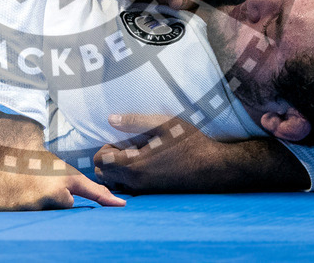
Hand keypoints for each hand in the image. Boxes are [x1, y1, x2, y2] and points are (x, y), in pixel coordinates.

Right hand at [0, 108, 124, 209]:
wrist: (11, 148)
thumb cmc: (46, 164)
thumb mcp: (73, 177)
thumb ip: (98, 193)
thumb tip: (122, 205)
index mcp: (55, 196)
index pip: (64, 211)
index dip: (60, 197)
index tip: (52, 184)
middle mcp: (34, 205)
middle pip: (47, 217)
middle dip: (45, 205)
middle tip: (38, 186)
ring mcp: (13, 208)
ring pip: (28, 217)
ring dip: (28, 207)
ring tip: (26, 188)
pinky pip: (8, 217)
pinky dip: (11, 207)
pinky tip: (12, 192)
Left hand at [95, 114, 309, 192]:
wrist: (213, 168)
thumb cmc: (190, 143)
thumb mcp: (164, 124)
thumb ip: (134, 121)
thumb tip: (110, 119)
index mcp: (134, 165)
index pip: (100, 161)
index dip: (105, 147)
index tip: (120, 139)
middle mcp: (135, 182)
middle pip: (103, 174)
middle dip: (108, 160)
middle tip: (125, 146)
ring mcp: (144, 191)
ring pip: (115, 183)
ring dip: (117, 170)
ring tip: (134, 154)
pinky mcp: (152, 194)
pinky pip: (129, 189)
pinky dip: (128, 178)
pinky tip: (145, 164)